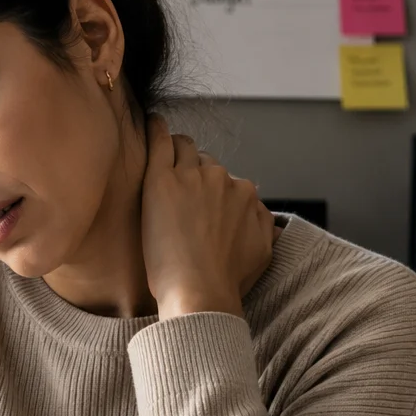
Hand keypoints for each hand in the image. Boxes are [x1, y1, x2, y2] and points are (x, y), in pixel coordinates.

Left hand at [141, 114, 275, 319]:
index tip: (201, 205)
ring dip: (177, 150)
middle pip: (206, 164)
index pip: (227, 181)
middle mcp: (222, 179)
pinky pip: (159, 143)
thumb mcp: (262, 251)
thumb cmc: (227, 280)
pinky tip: (151, 123)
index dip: (212, 192)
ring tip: (166, 153)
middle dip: (195, 173)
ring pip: (184, 149)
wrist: (200, 291)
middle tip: (181, 191)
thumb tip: (261, 211)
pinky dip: (156, 130)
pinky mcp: (160, 181)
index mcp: (246, 194)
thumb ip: (265, 223)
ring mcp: (190, 177)